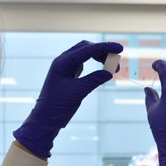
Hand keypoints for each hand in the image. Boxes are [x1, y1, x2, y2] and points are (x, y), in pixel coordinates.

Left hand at [13, 40, 122, 157]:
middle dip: (103, 52)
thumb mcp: (78, 92)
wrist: (45, 118)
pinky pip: (84, 63)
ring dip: (100, 58)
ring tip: (113, 68)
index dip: (104, 48)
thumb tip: (109, 72)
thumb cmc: (57, 106)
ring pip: (86, 54)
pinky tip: (103, 69)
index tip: (119, 49)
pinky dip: (95, 64)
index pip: (87, 49)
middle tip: (117, 63)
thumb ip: (94, 80)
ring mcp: (66, 66)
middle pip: (86, 48)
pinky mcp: (69, 73)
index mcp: (63, 62)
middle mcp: (64, 61)